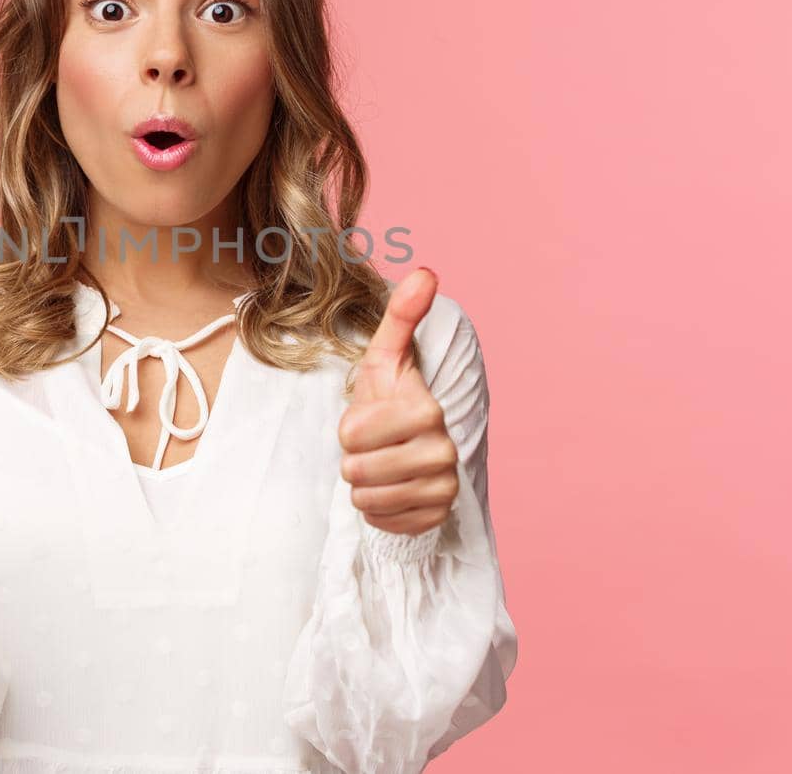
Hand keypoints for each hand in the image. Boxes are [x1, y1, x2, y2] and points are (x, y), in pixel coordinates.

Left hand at [338, 267, 459, 535]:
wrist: (408, 446)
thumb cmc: (389, 399)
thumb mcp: (385, 358)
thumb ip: (401, 316)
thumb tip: (426, 271)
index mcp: (427, 411)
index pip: (352, 435)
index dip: (348, 428)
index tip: (366, 419)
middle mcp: (442, 452)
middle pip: (356, 470)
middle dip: (354, 458)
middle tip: (372, 446)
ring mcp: (443, 490)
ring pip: (366, 499)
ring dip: (364, 483)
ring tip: (381, 465)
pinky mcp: (434, 519)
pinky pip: (381, 522)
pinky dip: (378, 509)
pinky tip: (392, 488)